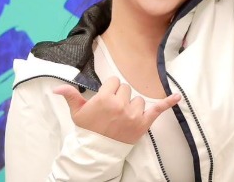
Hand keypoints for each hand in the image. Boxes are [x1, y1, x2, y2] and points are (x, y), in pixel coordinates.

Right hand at [52, 80, 180, 144]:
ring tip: (123, 117)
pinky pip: (158, 110)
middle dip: (120, 96)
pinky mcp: (143, 123)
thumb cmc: (88, 129)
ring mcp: (133, 114)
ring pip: (138, 99)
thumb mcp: (77, 112)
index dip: (110, 89)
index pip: (114, 82)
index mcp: (105, 98)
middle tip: (112, 110)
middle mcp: (120, 104)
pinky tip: (177, 97)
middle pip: (126, 89)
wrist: (97, 151)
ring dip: (132, 105)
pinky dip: (168, 103)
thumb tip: (56, 87)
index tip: (106, 98)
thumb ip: (70, 95)